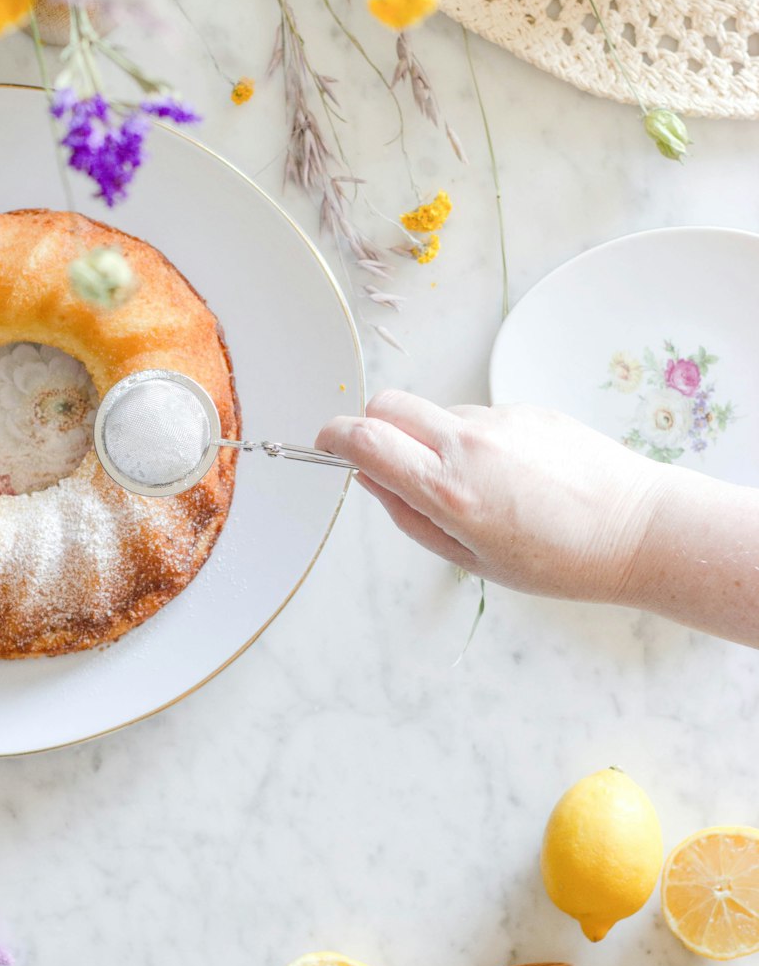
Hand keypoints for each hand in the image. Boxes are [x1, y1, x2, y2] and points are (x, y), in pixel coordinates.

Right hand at [316, 391, 667, 603]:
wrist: (637, 531)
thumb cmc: (560, 561)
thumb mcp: (471, 560)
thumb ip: (411, 518)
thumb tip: (373, 481)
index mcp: (449, 488)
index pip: (365, 438)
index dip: (334, 437)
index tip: (327, 444)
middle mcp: (470, 443)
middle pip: (388, 405)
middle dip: (373, 427)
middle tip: (387, 463)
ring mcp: (501, 420)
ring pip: (437, 414)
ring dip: (433, 440)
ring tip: (478, 488)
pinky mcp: (529, 410)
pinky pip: (480, 417)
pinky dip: (476, 441)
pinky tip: (513, 477)